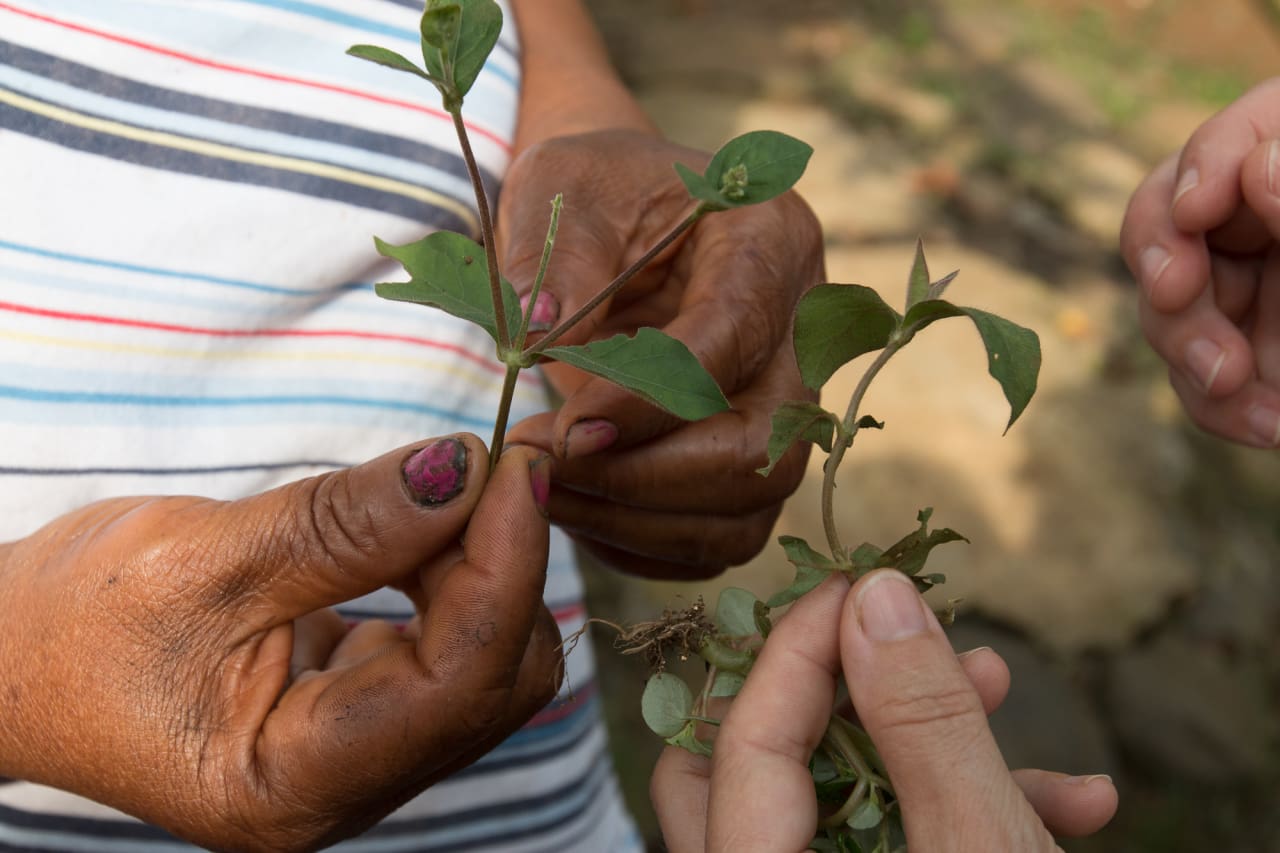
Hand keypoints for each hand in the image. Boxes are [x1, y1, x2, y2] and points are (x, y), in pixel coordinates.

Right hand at [0, 437, 558, 851]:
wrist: (11, 659)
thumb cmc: (69, 624)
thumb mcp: (198, 559)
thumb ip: (341, 524)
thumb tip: (462, 470)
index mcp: (294, 784)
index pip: (460, 680)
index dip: (508, 562)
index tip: (516, 462)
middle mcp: (343, 793)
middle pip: (495, 680)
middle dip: (506, 565)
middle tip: (486, 461)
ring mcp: (356, 761)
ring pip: (488, 666)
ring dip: (487, 568)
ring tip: (448, 487)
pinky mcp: (358, 718)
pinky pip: (449, 650)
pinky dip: (456, 580)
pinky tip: (427, 526)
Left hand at [501, 128, 823, 577]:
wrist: (622, 219)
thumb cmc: (594, 191)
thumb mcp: (560, 189)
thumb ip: (553, 260)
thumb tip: (545, 341)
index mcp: (769, 241)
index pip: (730, 342)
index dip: (647, 402)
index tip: (562, 430)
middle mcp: (803, 331)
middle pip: (763, 448)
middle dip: (645, 477)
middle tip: (545, 467)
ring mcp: (789, 403)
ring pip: (749, 509)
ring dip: (639, 521)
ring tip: (546, 492)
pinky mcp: (758, 456)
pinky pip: (721, 536)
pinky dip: (647, 543)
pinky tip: (578, 509)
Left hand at [651, 572, 1117, 850]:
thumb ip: (921, 724)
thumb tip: (876, 598)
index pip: (742, 738)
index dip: (803, 644)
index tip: (871, 579)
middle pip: (745, 766)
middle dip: (844, 692)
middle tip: (915, 644)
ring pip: (823, 807)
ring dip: (915, 747)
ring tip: (1012, 700)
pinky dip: (947, 815)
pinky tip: (1060, 805)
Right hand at [1121, 77, 1279, 446]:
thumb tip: (1257, 173)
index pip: (1220, 147)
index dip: (1198, 171)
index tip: (1200, 210)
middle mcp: (1254, 224)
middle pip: (1164, 237)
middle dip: (1172, 284)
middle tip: (1194, 310)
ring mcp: (1247, 295)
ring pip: (1168, 320)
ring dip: (1192, 359)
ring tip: (1240, 392)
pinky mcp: (1249, 361)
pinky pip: (1202, 386)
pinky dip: (1223, 410)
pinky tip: (1269, 425)